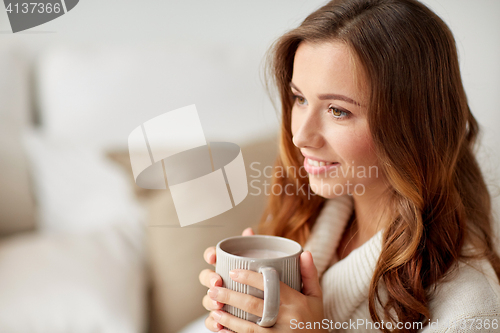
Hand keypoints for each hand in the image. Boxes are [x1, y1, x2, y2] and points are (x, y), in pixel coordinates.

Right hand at [199, 227, 254, 331]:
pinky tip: (221, 326)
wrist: (273, 310)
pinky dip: (214, 323)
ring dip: (210, 301)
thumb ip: (256, 248)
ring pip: (207, 299)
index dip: (209, 254)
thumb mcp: (264, 266)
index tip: (213, 256)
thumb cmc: (264, 284)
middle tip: (217, 282)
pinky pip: (212, 321)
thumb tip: (248, 230)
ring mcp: (219, 300)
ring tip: (219, 306)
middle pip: (205, 277)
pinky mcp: (222, 318)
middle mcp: (220, 282)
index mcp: (228, 266)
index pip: (212, 256)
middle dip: (208, 278)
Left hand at [207, 251, 326, 331]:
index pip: (269, 285)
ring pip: (247, 327)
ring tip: (214, 309)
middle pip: (253, 306)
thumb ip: (309, 274)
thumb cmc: (314, 321)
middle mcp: (286, 319)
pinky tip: (221, 329)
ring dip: (227, 318)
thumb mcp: (316, 297)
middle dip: (230, 297)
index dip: (249, 278)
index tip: (233, 272)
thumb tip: (304, 252)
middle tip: (213, 289)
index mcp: (295, 302)